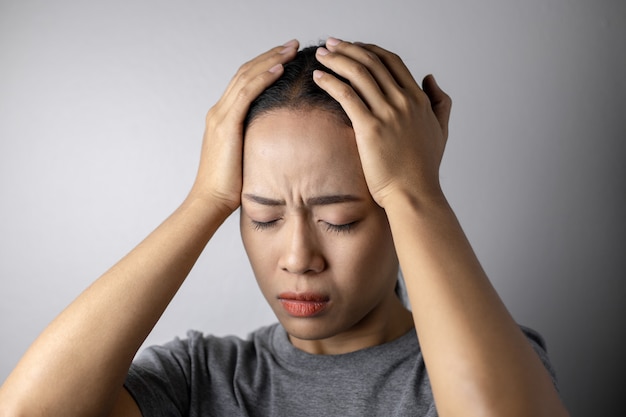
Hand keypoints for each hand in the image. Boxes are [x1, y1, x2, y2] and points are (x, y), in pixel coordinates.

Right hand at [189, 40, 298, 212]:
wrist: (210, 201)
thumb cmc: (230, 187)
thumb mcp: (245, 157)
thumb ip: (255, 142)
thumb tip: (278, 141)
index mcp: (222, 117)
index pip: (244, 81)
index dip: (265, 65)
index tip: (285, 55)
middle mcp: (219, 111)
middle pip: (245, 72)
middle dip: (270, 55)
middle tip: (293, 44)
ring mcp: (220, 116)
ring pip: (246, 77)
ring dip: (271, 60)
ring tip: (291, 49)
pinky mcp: (226, 125)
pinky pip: (246, 93)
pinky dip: (263, 78)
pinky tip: (279, 67)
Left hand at [313, 38, 450, 207]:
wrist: (414, 195)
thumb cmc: (423, 169)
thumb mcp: (440, 130)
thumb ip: (440, 101)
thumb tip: (430, 78)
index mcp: (419, 99)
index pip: (391, 61)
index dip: (369, 49)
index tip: (352, 46)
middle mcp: (404, 101)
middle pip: (372, 62)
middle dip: (348, 48)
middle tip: (330, 44)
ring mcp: (388, 113)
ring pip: (358, 73)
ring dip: (336, 60)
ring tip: (321, 56)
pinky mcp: (370, 128)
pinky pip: (346, 95)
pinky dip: (330, 82)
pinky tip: (318, 77)